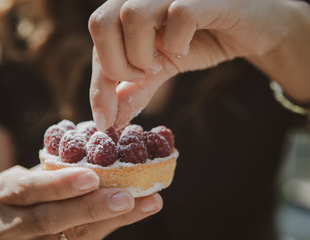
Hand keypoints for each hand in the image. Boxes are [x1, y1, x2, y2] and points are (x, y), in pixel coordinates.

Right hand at [0, 165, 161, 238]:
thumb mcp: (31, 177)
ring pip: (71, 238)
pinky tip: (137, 212)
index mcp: (4, 192)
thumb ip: (58, 168)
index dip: (59, 185)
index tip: (92, 177)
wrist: (3, 225)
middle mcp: (12, 224)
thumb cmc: (26, 192)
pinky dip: (109, 227)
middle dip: (90, 207)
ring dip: (109, 220)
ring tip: (145, 204)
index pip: (28, 189)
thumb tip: (109, 142)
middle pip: (48, 219)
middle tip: (127, 196)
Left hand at [88, 0, 297, 129]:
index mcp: (130, 4)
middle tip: (142, 76)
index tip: (104, 122)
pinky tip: (186, 47)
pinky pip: (180, 15)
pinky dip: (177, 42)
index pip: (96, 39)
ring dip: (142, 55)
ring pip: (133, 15)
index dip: (97, 84)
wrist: (251, 28)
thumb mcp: (162, 65)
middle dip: (115, 65)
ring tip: (161, 62)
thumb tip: (110, 120)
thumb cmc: (202, 39)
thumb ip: (135, 87)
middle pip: (100, 23)